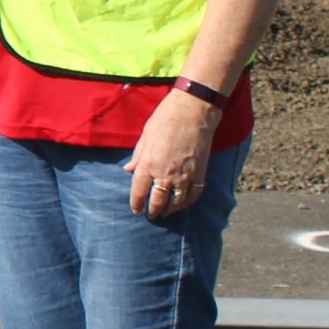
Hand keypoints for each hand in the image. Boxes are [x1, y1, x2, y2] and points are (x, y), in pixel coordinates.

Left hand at [128, 89, 217, 219]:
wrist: (193, 112)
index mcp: (148, 164)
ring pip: (177, 202)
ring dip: (170, 209)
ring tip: (165, 212)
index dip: (136, 203)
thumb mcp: (144, 137)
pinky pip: (193, 195)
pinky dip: (187, 202)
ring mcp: (185, 175)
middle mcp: (166, 173)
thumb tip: (128, 170)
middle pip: (158, 201)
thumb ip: (137, 157)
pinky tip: (182, 203)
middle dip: (153, 211)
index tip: (135, 210)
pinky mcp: (200, 173)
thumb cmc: (165, 120)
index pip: (139, 191)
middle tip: (150, 216)